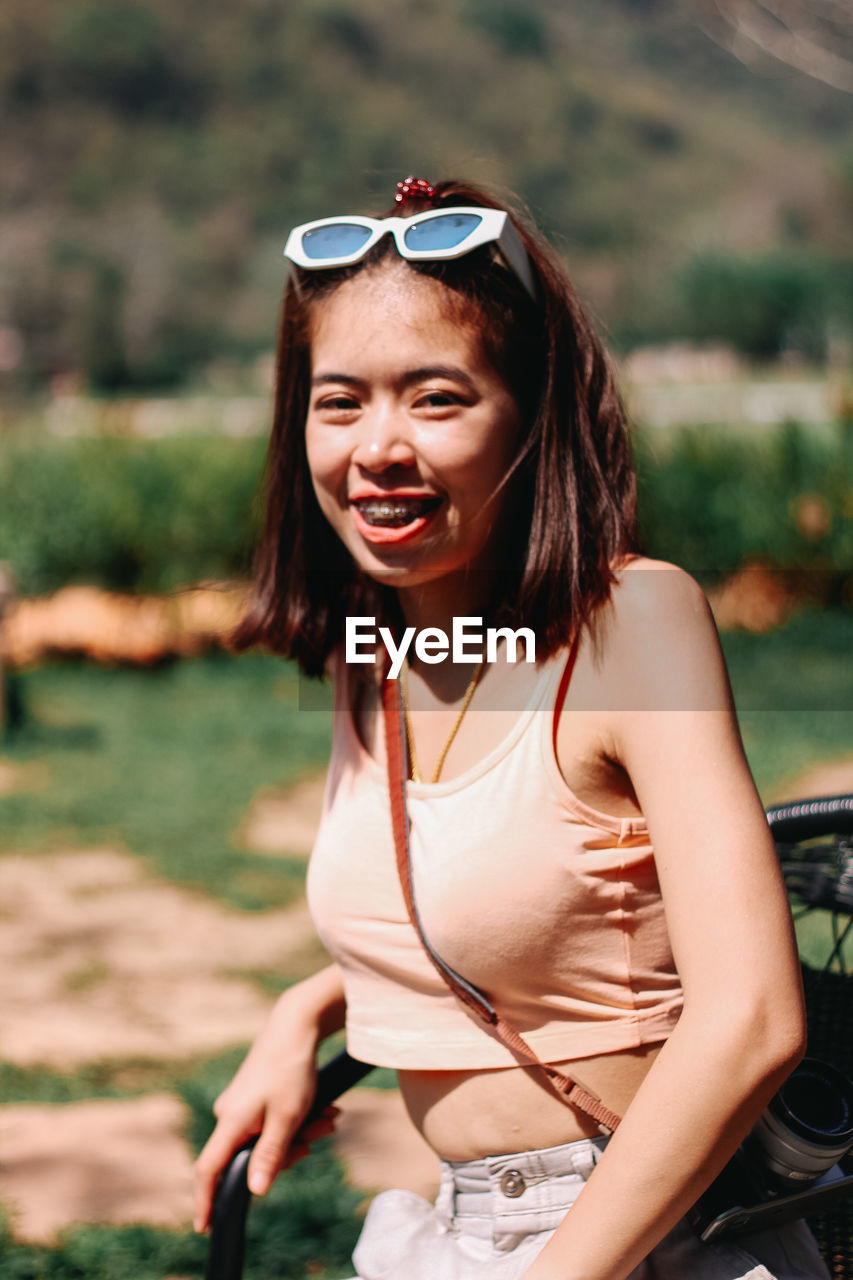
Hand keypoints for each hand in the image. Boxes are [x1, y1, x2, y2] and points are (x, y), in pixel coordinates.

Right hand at [193, 1012, 330, 1230]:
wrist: (296, 1024)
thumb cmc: (292, 1069)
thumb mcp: (288, 1117)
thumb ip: (270, 1155)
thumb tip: (254, 1191)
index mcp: (231, 1121)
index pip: (209, 1169)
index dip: (205, 1200)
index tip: (204, 1226)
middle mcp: (230, 1114)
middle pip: (251, 1156)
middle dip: (291, 1151)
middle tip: (320, 1133)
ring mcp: (242, 1105)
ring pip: (269, 1137)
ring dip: (301, 1132)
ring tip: (328, 1116)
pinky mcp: (254, 1096)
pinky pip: (273, 1121)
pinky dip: (298, 1118)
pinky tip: (322, 1107)